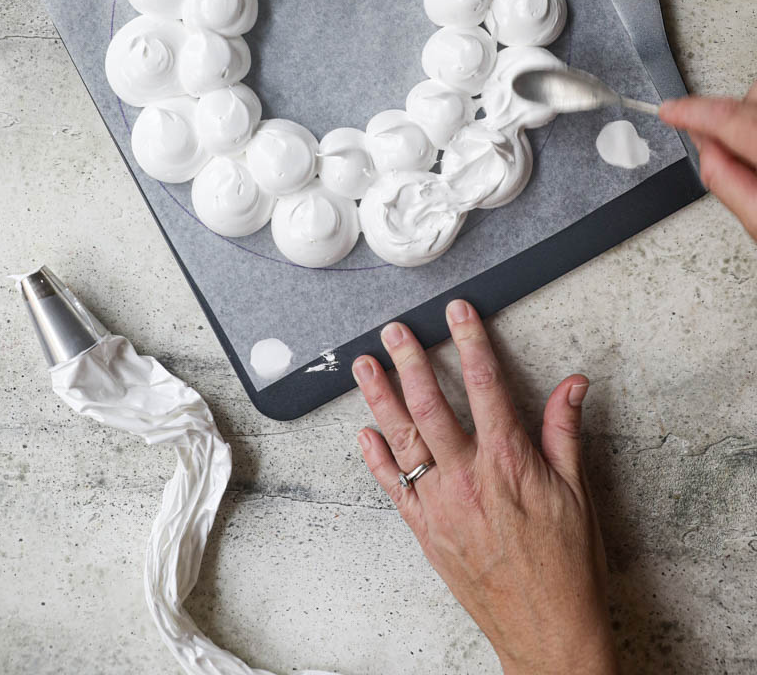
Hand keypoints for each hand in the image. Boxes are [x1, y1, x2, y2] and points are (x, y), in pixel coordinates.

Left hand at [352, 302, 616, 674]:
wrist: (548, 632)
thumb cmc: (568, 566)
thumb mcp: (578, 492)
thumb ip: (565, 432)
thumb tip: (574, 384)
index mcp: (509, 461)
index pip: (486, 384)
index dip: (470, 341)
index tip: (458, 311)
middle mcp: (468, 478)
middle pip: (430, 405)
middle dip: (410, 361)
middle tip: (395, 330)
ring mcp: (442, 506)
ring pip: (402, 441)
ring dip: (380, 399)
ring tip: (364, 366)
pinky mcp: (427, 532)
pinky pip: (393, 488)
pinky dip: (376, 459)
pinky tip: (365, 434)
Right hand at [660, 82, 756, 240]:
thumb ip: (729, 185)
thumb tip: (705, 154)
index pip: (728, 119)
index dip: (691, 112)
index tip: (667, 111)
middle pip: (748, 99)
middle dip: (726, 117)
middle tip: (720, 150)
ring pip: (756, 100)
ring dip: (743, 120)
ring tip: (745, 154)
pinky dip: (752, 124)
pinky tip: (753, 149)